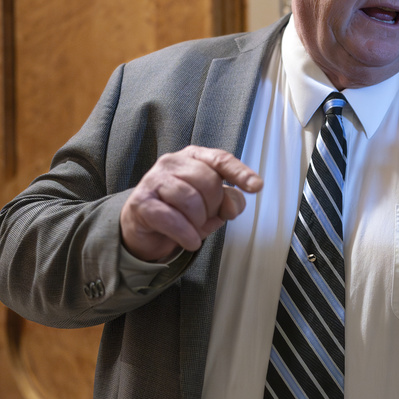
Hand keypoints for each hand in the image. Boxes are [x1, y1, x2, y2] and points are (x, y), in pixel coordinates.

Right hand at [119, 145, 262, 261]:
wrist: (146, 227)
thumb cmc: (182, 210)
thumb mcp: (213, 205)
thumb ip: (229, 201)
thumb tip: (233, 207)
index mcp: (194, 156)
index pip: (221, 159)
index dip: (240, 173)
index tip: (256, 187)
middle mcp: (173, 162)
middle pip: (208, 181)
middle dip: (214, 206)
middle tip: (207, 218)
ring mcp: (154, 179)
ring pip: (190, 199)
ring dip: (198, 222)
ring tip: (195, 228)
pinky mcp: (141, 202)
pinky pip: (172, 218)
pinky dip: (186, 234)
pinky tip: (190, 241)